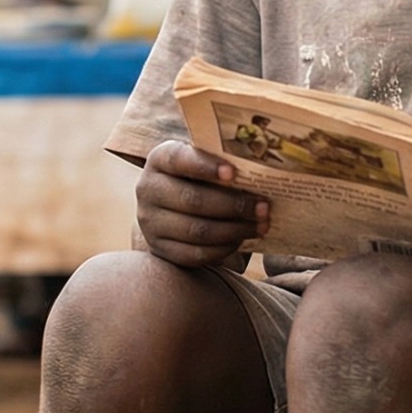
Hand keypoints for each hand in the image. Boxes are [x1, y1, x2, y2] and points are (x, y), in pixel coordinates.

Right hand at [134, 139, 267, 267]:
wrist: (172, 207)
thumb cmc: (198, 178)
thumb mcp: (202, 162)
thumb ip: (220, 161)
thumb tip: (259, 166)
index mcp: (159, 159)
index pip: (178, 159)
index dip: (205, 166)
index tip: (233, 173)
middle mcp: (148, 189)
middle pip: (193, 199)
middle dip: (234, 205)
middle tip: (263, 207)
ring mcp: (150, 222)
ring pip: (197, 230)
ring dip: (235, 229)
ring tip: (260, 225)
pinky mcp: (160, 249)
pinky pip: (196, 254)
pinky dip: (224, 248)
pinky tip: (241, 239)